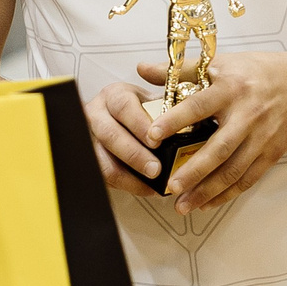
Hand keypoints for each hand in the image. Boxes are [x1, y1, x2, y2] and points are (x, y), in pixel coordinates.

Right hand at [85, 81, 165, 198]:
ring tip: (150, 186)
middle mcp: (96, 114)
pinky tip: (145, 189)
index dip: (139, 124)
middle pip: (109, 134)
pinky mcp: (88, 159)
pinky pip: (102, 176)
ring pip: (100, 160)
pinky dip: (124, 186)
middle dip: (134, 154)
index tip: (156, 141)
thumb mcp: (153, 100)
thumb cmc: (141, 111)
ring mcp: (88, 138)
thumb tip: (199, 121)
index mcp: (115, 96)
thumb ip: (171, 107)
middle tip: (155, 169)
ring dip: (126, 176)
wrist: (118, 119)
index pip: (124, 106)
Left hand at [138, 50, 286, 212]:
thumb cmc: (256, 72)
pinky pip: (248, 178)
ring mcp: (262, 137)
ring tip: (183, 205)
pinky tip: (207, 204)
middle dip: (194, 170)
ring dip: (208, 190)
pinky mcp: (272, 153)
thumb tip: (141, 70)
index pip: (198, 106)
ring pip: (234, 170)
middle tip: (170, 186)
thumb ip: (180, 69)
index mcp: (230, 89)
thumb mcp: (220, 63)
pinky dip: (227, 194)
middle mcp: (248, 115)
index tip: (152, 136)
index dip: (174, 121)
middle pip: (219, 148)